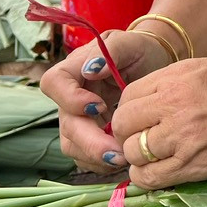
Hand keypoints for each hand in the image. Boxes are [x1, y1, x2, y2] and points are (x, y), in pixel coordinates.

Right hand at [39, 31, 166, 171]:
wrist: (152, 65)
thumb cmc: (140, 50)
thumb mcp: (129, 43)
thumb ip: (111, 51)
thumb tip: (91, 70)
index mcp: (74, 68)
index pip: (54, 83)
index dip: (71, 99)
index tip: (100, 105)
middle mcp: (70, 97)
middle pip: (66, 125)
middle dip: (91, 142)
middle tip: (119, 153)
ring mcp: (78, 119)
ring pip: (73, 146)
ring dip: (97, 157)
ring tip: (125, 158)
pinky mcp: (91, 136)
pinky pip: (87, 157)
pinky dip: (103, 163)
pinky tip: (124, 159)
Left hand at [114, 59, 206, 188]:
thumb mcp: (205, 69)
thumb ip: (170, 84)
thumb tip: (141, 105)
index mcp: (177, 77)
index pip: (128, 97)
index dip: (130, 111)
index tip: (139, 119)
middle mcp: (175, 104)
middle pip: (123, 125)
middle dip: (127, 134)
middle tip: (142, 139)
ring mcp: (184, 136)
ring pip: (132, 153)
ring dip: (138, 157)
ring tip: (155, 156)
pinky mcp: (196, 165)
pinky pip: (150, 178)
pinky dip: (148, 177)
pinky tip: (161, 171)